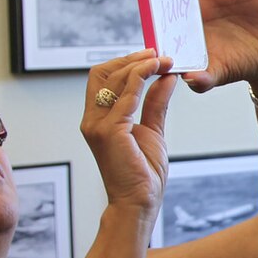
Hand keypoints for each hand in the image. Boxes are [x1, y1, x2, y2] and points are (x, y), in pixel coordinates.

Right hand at [81, 50, 177, 216]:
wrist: (138, 202)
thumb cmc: (142, 173)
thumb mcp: (152, 130)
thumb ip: (155, 103)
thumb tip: (165, 78)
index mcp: (97, 118)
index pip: (103, 78)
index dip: (125, 62)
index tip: (151, 56)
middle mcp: (92, 119)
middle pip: (103, 72)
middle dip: (131, 58)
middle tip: (158, 54)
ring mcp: (98, 125)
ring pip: (114, 79)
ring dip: (141, 65)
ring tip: (164, 61)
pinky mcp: (110, 132)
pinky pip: (127, 96)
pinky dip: (142, 79)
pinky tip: (158, 74)